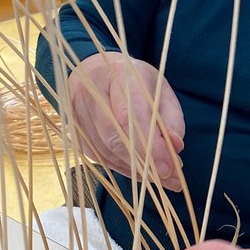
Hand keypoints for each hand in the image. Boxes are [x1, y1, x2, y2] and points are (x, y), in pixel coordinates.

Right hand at [67, 52, 184, 190]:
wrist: (95, 71)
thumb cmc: (133, 81)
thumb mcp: (160, 90)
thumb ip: (170, 118)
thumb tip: (175, 147)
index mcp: (118, 74)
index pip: (131, 116)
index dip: (149, 145)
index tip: (169, 167)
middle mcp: (91, 92)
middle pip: (114, 137)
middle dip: (143, 162)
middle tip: (169, 178)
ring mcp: (77, 113)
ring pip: (106, 151)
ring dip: (135, 170)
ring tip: (161, 178)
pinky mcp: (74, 132)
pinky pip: (100, 157)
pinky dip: (123, 168)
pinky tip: (141, 173)